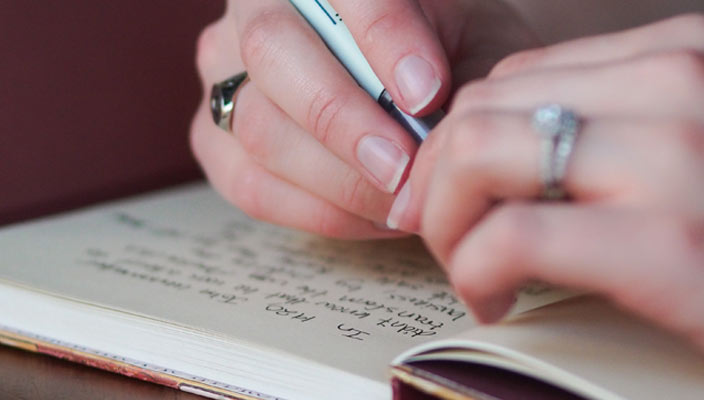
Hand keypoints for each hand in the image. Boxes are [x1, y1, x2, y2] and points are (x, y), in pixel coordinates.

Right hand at [190, 0, 537, 238]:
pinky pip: (252, 185)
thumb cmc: (444, 57)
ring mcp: (224, 73)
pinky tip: (374, 215)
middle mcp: (256, 7)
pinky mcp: (215, 137)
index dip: (382, 37)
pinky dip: (319, 211)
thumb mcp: (471, 44)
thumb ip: (461, 72)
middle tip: (403, 167)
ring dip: (336, 178)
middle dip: (343, 119)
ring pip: (258, 126)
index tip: (426, 93)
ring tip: (402, 201)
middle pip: (272, 50)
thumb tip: (428, 132)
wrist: (411, 81)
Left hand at [391, 14, 703, 386]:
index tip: (451, 195)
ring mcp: (679, 158)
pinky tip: (497, 298)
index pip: (513, 79)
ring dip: (448, 225)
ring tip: (472, 270)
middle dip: (436, 184)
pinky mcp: (674, 245)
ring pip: (477, 156)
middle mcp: (680, 86)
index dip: (459, 143)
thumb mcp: (699, 149)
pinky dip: (476, 271)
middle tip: (445, 237)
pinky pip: (512, 237)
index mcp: (683, 56)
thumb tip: (496, 152)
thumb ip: (612, 130)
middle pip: (481, 111)